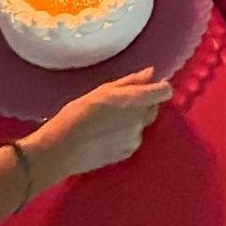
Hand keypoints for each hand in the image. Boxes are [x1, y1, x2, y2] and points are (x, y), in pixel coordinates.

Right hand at [27, 68, 171, 181]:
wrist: (61, 149)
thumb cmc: (77, 114)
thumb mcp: (102, 91)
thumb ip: (130, 82)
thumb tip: (151, 73)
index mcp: (134, 101)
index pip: (164, 92)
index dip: (159, 87)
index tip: (148, 86)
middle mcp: (140, 120)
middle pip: (154, 107)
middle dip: (143, 103)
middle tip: (119, 103)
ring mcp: (135, 139)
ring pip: (142, 123)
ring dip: (133, 119)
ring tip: (108, 120)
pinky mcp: (128, 153)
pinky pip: (133, 138)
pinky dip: (125, 134)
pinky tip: (105, 134)